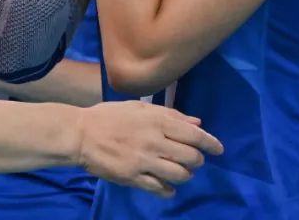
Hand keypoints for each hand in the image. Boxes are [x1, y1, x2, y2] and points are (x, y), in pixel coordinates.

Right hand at [75, 101, 222, 197]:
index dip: (211, 143)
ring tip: (180, 172)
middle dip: (197, 160)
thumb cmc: (108, 116)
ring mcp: (144, 161)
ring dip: (185, 175)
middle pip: (190, 157)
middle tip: (192, 159)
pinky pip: (161, 189)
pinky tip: (166, 186)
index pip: (194, 135)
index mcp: (156, 121)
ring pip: (180, 175)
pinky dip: (169, 190)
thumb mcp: (138, 107)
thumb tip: (197, 123)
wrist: (79, 134)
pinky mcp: (133, 177)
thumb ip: (169, 114)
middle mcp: (154, 142)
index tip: (218, 149)